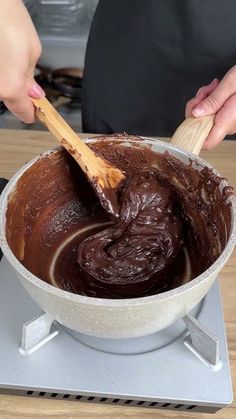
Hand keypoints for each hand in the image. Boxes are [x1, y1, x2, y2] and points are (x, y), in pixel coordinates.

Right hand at [0, 0, 44, 122]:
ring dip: (6, 79)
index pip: (25, 114)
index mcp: (11, 89)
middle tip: (23, 71)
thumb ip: (31, 78)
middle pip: (10, 101)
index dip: (34, 110)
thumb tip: (33, 92)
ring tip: (8, 57)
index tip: (38, 106)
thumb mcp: (32, 51)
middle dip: (18, 91)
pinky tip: (1, 54)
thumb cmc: (6, 19)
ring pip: (0, 88)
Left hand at [185, 65, 235, 148]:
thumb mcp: (230, 84)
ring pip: (209, 116)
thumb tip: (195, 114)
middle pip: (203, 125)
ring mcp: (231, 120)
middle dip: (199, 107)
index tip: (190, 116)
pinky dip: (213, 99)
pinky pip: (216, 111)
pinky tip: (218, 88)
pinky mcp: (231, 115)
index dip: (195, 134)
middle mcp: (230, 124)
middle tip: (204, 92)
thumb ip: (213, 100)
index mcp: (228, 120)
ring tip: (215, 86)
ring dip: (206, 100)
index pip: (207, 142)